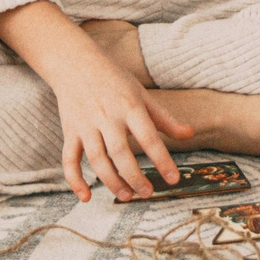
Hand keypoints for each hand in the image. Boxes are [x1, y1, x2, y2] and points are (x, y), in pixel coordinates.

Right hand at [45, 39, 189, 201]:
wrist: (75, 63)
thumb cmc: (114, 79)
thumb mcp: (142, 94)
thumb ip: (164, 118)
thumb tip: (190, 134)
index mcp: (130, 106)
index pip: (148, 137)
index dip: (162, 160)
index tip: (173, 179)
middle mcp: (107, 116)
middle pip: (120, 153)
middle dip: (134, 177)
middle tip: (147, 193)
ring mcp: (86, 125)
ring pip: (97, 159)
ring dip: (111, 181)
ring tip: (126, 196)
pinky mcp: (69, 132)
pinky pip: (69, 160)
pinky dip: (75, 180)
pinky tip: (86, 197)